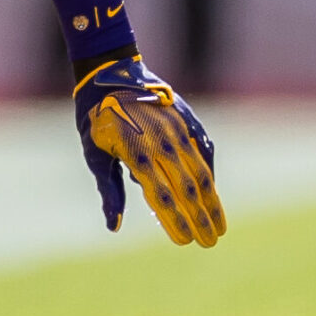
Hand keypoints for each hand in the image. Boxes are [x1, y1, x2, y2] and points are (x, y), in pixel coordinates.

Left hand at [73, 56, 225, 247]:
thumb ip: (110, 190)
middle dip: (201, 218)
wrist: (112, 73)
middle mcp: (162, 141)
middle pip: (188, 188)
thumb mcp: (95, 155)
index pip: (162, 197)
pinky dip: (209, 173)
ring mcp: (178, 129)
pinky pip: (204, 150)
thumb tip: (114, 226)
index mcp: (137, 153)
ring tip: (220, 225)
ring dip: (212, 200)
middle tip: (210, 242)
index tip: (185, 241)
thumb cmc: (97, 118)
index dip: (175, 221)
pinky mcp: (187, 119)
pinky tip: (213, 190)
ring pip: (201, 171)